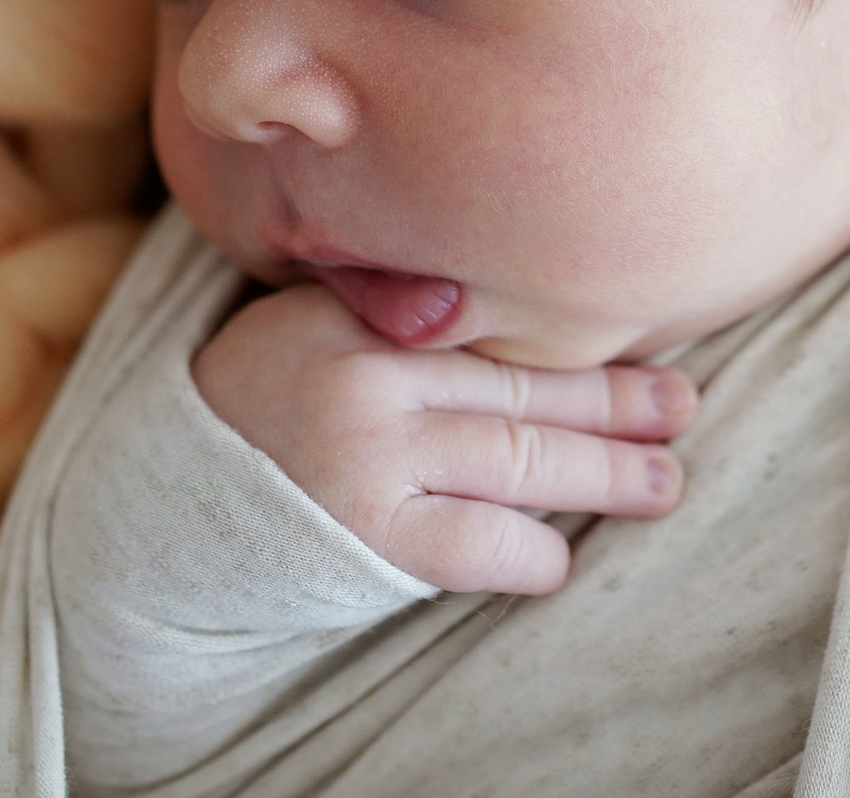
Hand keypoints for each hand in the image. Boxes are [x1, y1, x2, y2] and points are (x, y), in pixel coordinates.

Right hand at [193, 283, 697, 595]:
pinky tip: (561, 554)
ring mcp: (372, 460)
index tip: (641, 328)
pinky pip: (479, 543)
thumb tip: (530, 295)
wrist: (166, 505)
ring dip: (604, 474)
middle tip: (682, 407)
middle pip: (522, 386)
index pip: (491, 320)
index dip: (571, 333)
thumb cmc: (265, 401)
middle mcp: (371, 376)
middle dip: (615, 402)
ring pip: (520, 460)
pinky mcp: (370, 538)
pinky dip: (530, 548)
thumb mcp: (316, 318)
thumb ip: (402, 305)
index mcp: (363, 309)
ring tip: (662, 482)